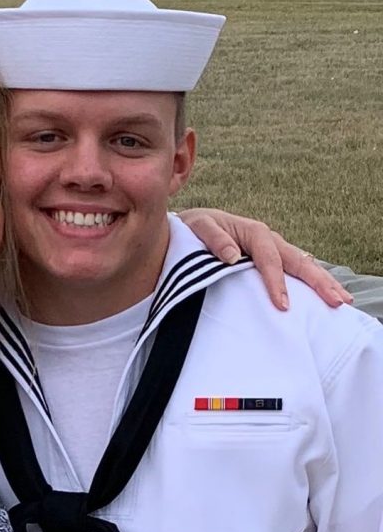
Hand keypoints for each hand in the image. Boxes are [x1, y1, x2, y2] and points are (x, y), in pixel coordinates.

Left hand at [178, 208, 352, 310]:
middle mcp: (268, 240)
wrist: (190, 226)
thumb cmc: (193, 227)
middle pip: (298, 261)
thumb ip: (213, 238)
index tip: (283, 305)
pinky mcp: (269, 260)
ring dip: (322, 282)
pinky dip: (308, 283)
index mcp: (254, 232)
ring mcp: (272, 250)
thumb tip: (231, 255)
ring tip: (343, 300)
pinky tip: (321, 296)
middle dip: (318, 281)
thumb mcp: (198, 227)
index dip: (277, 282)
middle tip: (337, 301)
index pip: (270, 260)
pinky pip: (292, 270)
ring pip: (301, 265)